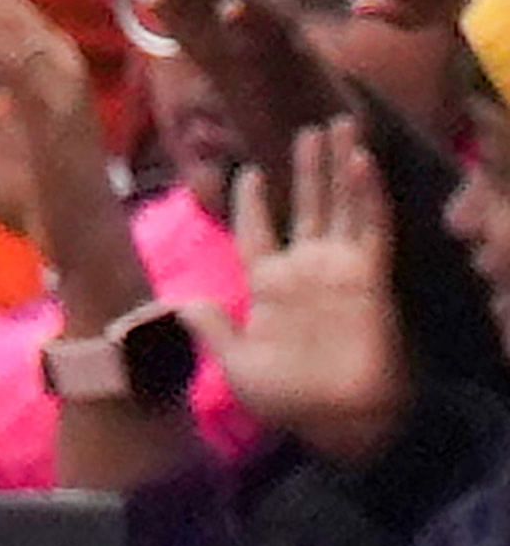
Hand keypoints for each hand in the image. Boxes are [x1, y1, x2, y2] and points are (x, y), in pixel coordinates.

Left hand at [185, 120, 409, 464]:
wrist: (333, 421)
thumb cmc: (286, 398)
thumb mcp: (234, 362)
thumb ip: (209, 328)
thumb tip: (175, 305)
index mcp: (268, 284)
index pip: (257, 230)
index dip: (253, 201)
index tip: (249, 171)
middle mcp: (305, 269)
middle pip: (307, 205)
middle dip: (308, 167)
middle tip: (310, 127)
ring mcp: (338, 270)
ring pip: (341, 205)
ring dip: (340, 166)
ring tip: (340, 124)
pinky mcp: (368, 278)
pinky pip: (371, 228)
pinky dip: (367, 195)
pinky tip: (361, 162)